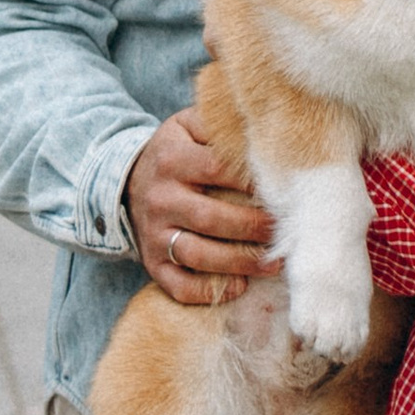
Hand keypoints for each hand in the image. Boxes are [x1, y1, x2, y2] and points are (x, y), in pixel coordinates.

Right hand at [125, 111, 276, 304]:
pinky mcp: (151, 263)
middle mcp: (160, 198)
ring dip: (240, 263)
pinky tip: (239, 287)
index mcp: (172, 159)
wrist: (128, 180)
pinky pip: (177, 285)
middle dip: (253, 227)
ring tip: (273, 264)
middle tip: (285, 231)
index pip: (216, 169)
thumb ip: (219, 123)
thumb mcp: (188, 126)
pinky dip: (207, 291)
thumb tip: (264, 126)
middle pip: (211, 218)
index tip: (284, 189)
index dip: (252, 181)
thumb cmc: (175, 151)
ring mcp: (154, 234)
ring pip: (198, 255)